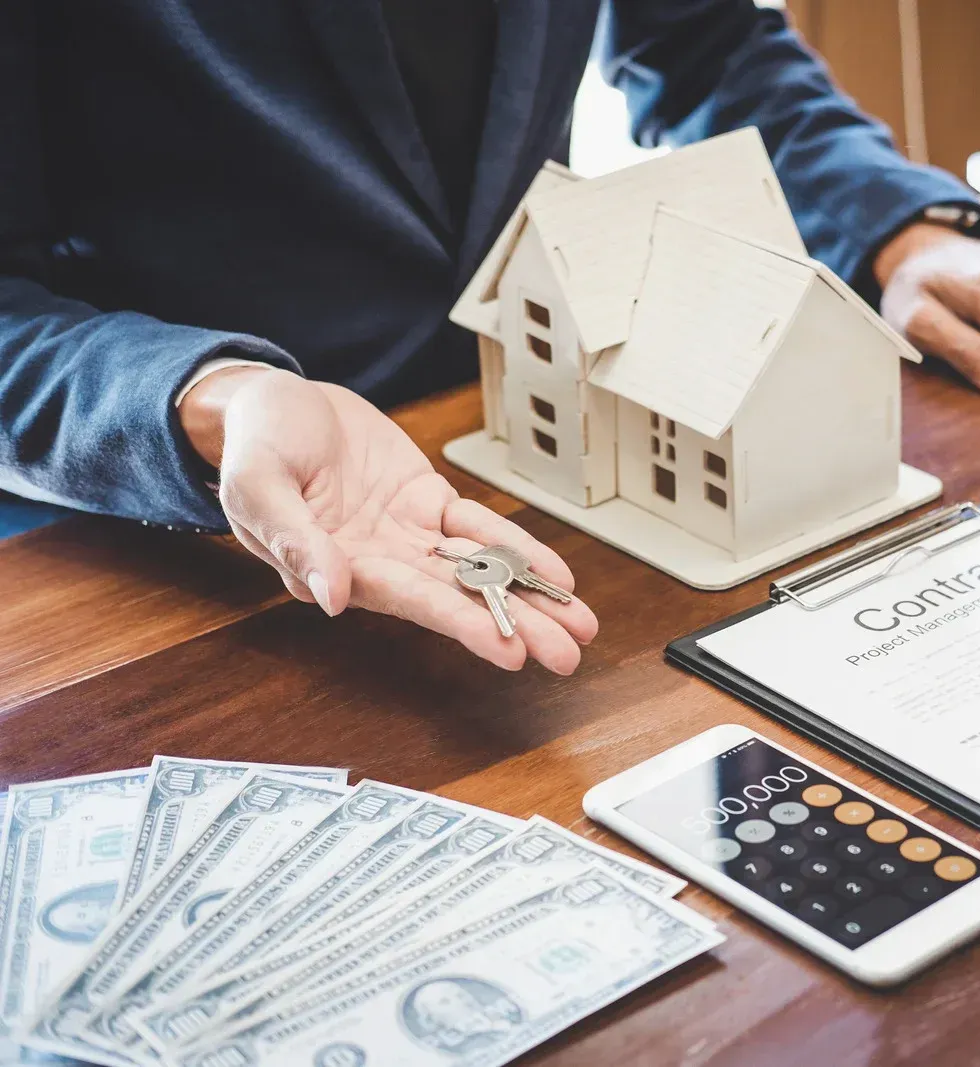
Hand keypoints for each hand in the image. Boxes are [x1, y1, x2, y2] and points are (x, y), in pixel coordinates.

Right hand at [180, 366, 597, 671]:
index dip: (462, 623)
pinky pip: (478, 528)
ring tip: (579, 625)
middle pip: (458, 598)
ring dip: (530, 598)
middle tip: (566, 656)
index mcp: (337, 568)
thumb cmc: (255, 444)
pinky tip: (555, 573)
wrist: (272, 401)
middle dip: (515, 627)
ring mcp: (407, 534)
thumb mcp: (258, 484)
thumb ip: (294, 540)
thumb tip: (331, 598)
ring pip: (478, 570)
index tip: (509, 653)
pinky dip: (518, 547)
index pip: (411, 601)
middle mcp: (380, 562)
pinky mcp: (426, 502)